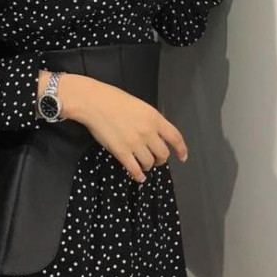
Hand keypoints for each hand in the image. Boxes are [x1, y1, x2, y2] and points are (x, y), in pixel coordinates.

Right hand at [54, 73, 188, 182]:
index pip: (175, 137)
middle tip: (156, 160)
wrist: (94, 102)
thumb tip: (156, 134)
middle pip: (163, 154)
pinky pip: (134, 169)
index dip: (181, 149)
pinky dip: (138, 175)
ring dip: (148, 166)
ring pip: (149, 163)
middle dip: (161, 160)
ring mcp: (135, 143)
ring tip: (143, 164)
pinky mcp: (121, 152)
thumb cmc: (114, 100)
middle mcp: (148, 131)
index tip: (182, 157)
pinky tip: (138, 176)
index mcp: (154, 118)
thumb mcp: (140, 106)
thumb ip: (151, 121)